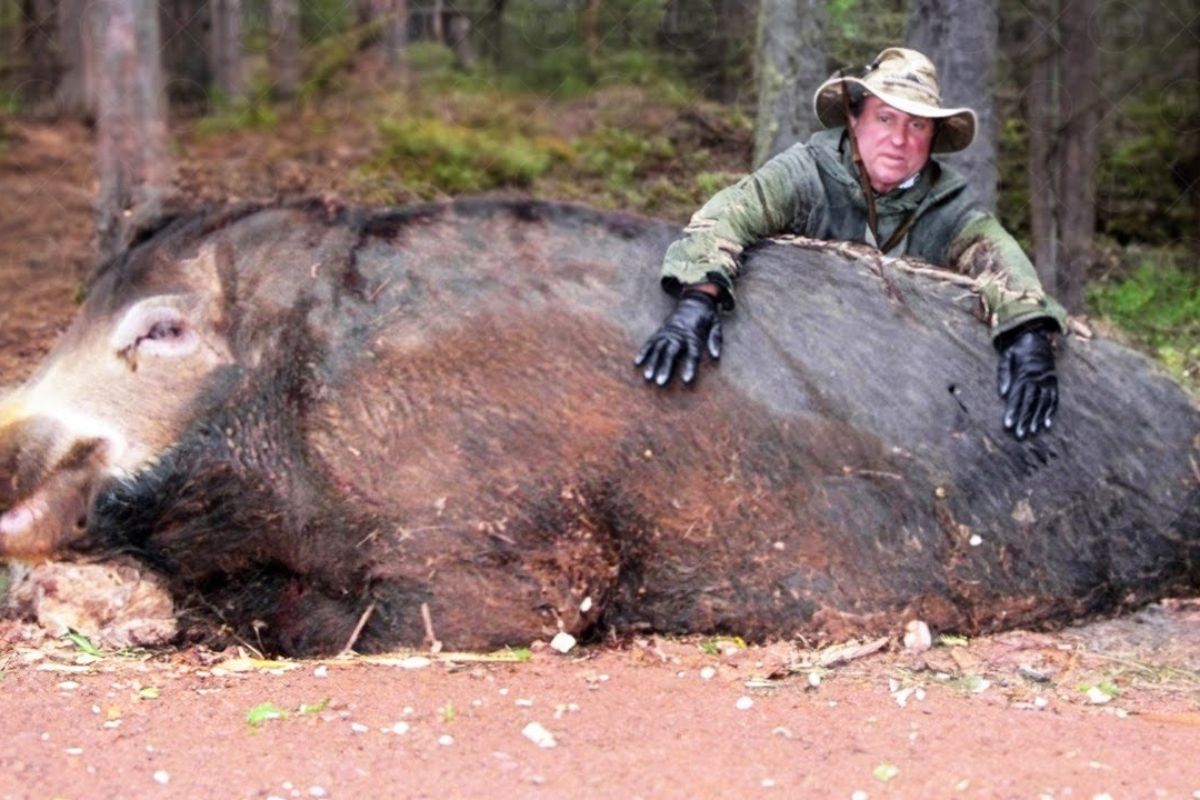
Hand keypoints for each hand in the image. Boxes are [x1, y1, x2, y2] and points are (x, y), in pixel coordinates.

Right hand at [634, 290, 721, 386]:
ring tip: (648, 377)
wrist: (695, 300)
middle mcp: (679, 334)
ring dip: (652, 363)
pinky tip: (637, 363)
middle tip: (660, 383)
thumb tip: (716, 356)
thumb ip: (716, 340)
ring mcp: (668, 332)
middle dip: (664, 368)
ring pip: (658, 349)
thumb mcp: (716, 325)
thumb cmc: (707, 317)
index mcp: (694, 335)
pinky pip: (650, 342)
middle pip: (670, 353)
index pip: (692, 353)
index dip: (689, 367)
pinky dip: (644, 352)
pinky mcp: (661, 331)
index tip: (686, 380)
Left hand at [997, 321, 1058, 439]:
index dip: (1012, 412)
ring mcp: (1047, 380)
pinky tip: (1047, 424)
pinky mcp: (1054, 381)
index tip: (1008, 425)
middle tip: (1019, 434)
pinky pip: (1054, 399)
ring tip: (1031, 432)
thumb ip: (1003, 374)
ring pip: (1042, 403)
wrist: (1036, 335)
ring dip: (1037, 419)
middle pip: (1029, 403)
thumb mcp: (1006, 356)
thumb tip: (1002, 394)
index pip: (1016, 397)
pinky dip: (1050, 412)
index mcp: (1023, 374)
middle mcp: (1037, 379)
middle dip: (1024, 419)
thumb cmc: (1017, 349)